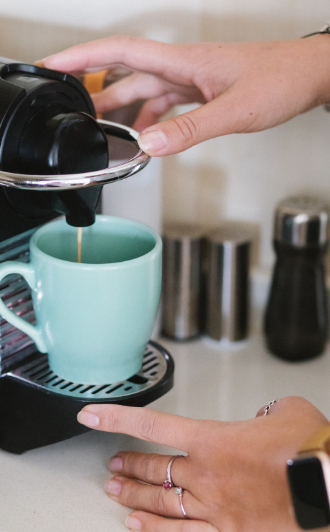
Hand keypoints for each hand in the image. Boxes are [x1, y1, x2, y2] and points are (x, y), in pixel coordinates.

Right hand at [39, 35, 329, 155]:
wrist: (309, 76)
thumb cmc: (280, 80)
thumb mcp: (234, 110)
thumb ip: (190, 129)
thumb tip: (150, 145)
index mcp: (182, 62)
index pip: (121, 53)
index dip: (83, 57)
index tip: (56, 65)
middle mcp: (182, 68)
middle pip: (126, 75)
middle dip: (95, 90)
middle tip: (71, 108)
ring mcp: (192, 79)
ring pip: (145, 92)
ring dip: (122, 110)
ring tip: (102, 129)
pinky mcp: (202, 91)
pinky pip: (167, 104)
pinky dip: (152, 121)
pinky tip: (148, 136)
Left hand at [77, 396, 328, 531]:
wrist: (328, 488)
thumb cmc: (309, 450)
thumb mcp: (286, 411)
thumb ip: (265, 413)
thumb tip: (262, 421)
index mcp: (214, 440)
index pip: (152, 425)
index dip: (116, 418)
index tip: (92, 415)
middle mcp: (206, 475)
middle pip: (154, 468)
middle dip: (129, 464)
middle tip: (112, 463)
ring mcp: (214, 507)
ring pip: (161, 502)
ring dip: (134, 495)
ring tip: (115, 491)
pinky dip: (156, 531)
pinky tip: (138, 527)